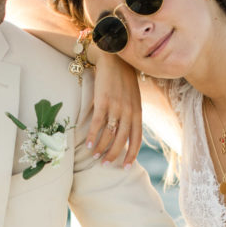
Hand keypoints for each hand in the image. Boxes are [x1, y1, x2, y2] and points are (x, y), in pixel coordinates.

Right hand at [87, 51, 141, 166]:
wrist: (115, 60)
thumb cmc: (124, 81)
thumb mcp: (134, 99)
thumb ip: (132, 115)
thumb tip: (128, 134)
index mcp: (138, 112)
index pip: (137, 139)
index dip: (131, 155)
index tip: (125, 167)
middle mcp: (128, 112)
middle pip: (121, 140)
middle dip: (113, 155)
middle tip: (105, 164)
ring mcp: (116, 107)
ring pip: (108, 135)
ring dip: (100, 148)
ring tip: (94, 156)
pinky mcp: (103, 102)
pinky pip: (97, 124)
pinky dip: (91, 136)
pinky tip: (87, 144)